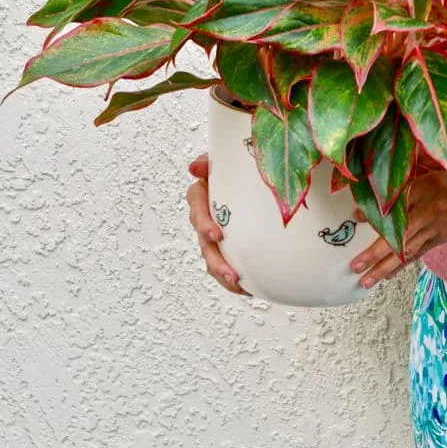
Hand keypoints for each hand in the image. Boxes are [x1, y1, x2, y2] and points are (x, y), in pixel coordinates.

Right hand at [187, 152, 252, 296]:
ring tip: (239, 286)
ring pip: (212, 258)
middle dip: (216, 261)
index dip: (204, 223)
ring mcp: (215, 233)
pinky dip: (233, 279)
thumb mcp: (227, 158)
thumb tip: (195, 167)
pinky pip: (225, 265)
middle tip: (232, 274)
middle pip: (204, 242)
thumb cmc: (238, 165)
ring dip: (222, 274)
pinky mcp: (227, 245)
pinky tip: (249, 289)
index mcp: (203, 193)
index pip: (197, 206)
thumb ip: (211, 162)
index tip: (218, 235)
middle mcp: (205, 215)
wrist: (251, 177)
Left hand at [349, 161, 446, 288]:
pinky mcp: (436, 241)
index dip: (377, 213)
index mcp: (423, 195)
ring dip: (384, 268)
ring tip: (366, 282)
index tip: (356, 217)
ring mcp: (432, 232)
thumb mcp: (426, 176)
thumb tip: (375, 195)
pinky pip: (415, 256)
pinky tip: (387, 276)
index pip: (396, 206)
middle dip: (375, 256)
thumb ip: (402, 185)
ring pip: (405, 253)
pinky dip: (399, 267)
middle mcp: (426, 217)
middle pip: (398, 239)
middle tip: (355, 267)